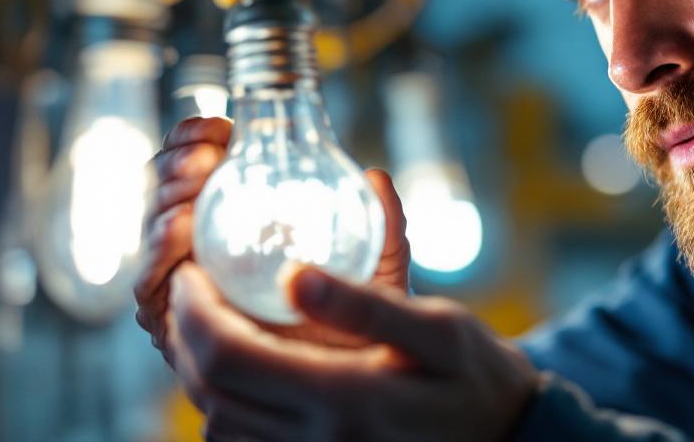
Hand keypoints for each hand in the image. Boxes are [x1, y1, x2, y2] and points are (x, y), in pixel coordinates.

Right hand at [134, 116, 412, 364]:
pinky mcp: (171, 320)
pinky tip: (183, 228)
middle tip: (207, 152)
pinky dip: (160, 248)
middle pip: (170, 188)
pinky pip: (152, 282)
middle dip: (178, 159)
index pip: (204, 162)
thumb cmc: (356, 316)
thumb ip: (383, 225)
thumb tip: (378, 177)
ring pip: (154, 224)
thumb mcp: (376, 266)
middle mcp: (205, 243)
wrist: (344, 380)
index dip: (201, 136)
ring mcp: (184, 280)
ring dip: (168, 193)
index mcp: (242, 215)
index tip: (222, 126)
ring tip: (197, 177)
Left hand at [168, 262, 538, 441]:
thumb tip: (293, 275)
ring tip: (206, 321)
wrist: (508, 437)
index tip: (193, 269)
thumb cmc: (477, 376)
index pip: (228, 356)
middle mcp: (316, 439)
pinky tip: (239, 370)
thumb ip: (365, 303)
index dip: (195, 310)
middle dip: (184, 333)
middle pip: (209, 390)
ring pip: (217, 424)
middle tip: (191, 287)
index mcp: (341, 397)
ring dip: (196, 370)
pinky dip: (223, 405)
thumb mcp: (439, 328)